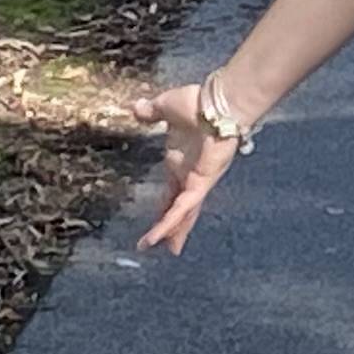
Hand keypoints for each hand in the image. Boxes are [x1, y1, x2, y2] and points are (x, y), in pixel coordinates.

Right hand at [125, 81, 237, 253]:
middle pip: (180, 208)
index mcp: (180, 161)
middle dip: (174, 227)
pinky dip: (170, 222)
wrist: (217, 103)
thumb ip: (150, 112)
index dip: (165, 205)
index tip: (158, 218)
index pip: (171, 190)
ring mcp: (196, 181)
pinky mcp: (200, 184)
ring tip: (169, 250)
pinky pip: (182, 208)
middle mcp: (189, 175)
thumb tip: (136, 107)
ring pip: (184, 213)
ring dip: (174, 231)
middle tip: (168, 246)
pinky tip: (158, 237)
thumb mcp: (165, 107)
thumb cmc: (196, 103)